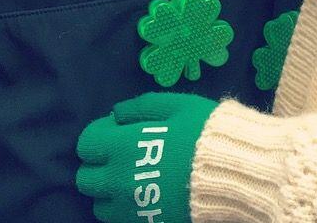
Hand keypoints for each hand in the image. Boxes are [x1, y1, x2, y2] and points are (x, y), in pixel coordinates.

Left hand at [76, 92, 217, 222]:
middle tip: (122, 153)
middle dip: (99, 163)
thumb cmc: (203, 131)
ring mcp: (129, 207)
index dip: (99, 134)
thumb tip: (116, 113)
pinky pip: (118, 219)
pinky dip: (123, 207)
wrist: (231, 170)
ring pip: (99, 203)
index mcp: (124, 146)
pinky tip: (143, 192)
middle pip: (86, 178)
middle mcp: (118, 180)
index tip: (116, 130)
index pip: (87, 143)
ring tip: (132, 176)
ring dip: (108, 190)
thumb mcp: (176, 105)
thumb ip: (140, 107)